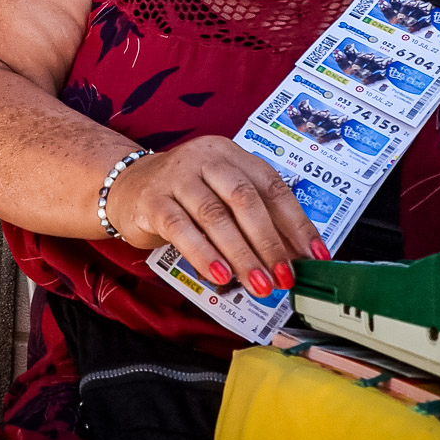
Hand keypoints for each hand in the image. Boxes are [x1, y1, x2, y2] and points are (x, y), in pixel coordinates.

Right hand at [104, 135, 329, 297]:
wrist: (125, 185)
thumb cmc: (184, 196)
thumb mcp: (221, 196)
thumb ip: (253, 218)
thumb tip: (293, 255)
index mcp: (231, 154)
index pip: (272, 186)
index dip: (296, 222)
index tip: (314, 255)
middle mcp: (207, 158)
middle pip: (246, 199)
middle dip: (269, 242)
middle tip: (284, 276)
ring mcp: (178, 177)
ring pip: (216, 216)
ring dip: (242, 255)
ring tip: (259, 285)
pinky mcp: (153, 200)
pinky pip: (182, 229)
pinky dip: (204, 255)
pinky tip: (220, 276)